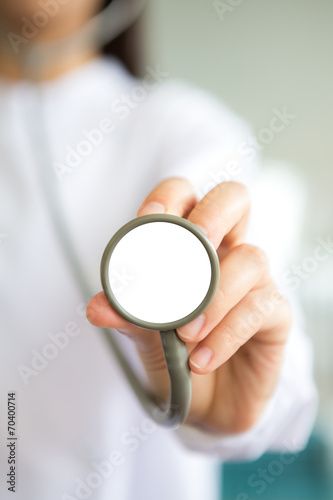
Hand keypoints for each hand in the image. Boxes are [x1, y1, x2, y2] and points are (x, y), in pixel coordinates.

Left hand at [86, 178, 290, 433]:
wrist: (204, 404)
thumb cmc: (174, 356)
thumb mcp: (145, 335)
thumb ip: (127, 316)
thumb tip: (97, 306)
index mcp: (190, 246)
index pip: (185, 196)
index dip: (169, 197)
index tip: (149, 219)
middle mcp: (226, 253)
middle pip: (234, 199)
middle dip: (212, 215)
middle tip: (193, 249)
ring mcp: (255, 281)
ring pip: (251, 258)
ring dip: (214, 296)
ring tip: (185, 335)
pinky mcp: (275, 315)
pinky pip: (259, 309)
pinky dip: (226, 333)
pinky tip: (201, 360)